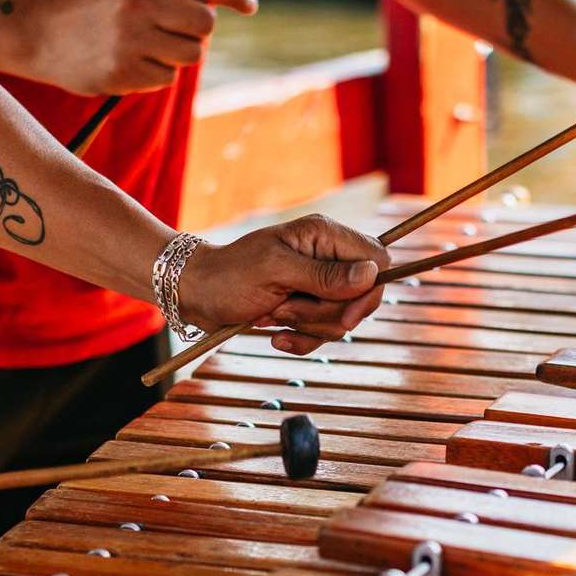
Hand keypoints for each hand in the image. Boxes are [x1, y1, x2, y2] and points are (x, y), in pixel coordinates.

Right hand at [27, 0, 257, 95]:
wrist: (42, 35)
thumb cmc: (97, 5)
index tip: (250, 5)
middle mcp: (136, 6)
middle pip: (204, 24)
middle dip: (199, 29)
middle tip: (178, 28)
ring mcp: (129, 42)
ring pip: (190, 55)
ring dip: (179, 54)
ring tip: (149, 45)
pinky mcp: (123, 74)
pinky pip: (167, 78)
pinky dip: (156, 73)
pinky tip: (131, 62)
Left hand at [176, 214, 390, 354]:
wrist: (198, 295)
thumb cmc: (230, 276)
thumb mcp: (276, 272)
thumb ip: (325, 275)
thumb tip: (371, 274)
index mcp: (324, 235)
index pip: (377, 259)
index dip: (370, 290)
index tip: (345, 314)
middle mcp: (327, 257)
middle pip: (362, 296)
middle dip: (327, 314)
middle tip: (287, 309)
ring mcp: (319, 284)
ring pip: (343, 319)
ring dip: (307, 326)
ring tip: (273, 313)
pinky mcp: (308, 308)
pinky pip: (324, 334)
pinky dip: (301, 340)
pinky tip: (276, 335)